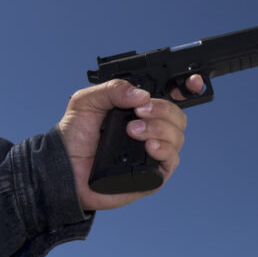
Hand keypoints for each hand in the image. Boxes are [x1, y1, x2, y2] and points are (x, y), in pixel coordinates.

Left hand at [56, 76, 203, 210]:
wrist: (62, 169)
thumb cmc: (75, 135)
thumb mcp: (87, 101)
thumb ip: (113, 89)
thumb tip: (142, 95)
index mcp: (141, 109)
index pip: (174, 96)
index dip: (190, 87)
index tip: (195, 81)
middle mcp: (152, 129)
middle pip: (179, 116)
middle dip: (163, 111)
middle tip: (140, 112)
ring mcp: (154, 152)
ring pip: (178, 137)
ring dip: (160, 129)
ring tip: (133, 131)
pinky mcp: (153, 175)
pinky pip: (172, 161)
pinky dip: (164, 151)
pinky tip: (149, 147)